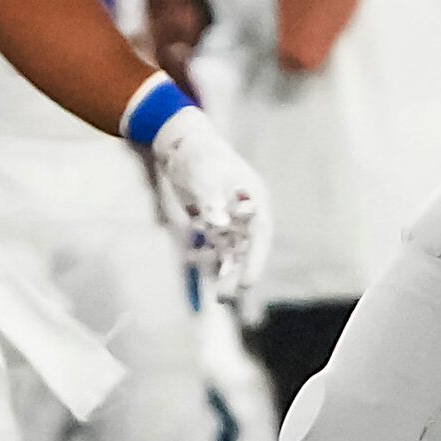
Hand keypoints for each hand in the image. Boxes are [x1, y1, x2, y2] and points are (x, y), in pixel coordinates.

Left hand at [149, 105, 269, 301]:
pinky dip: (207, 257)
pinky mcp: (213, 221)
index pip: (260, 233)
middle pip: (246, 247)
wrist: (180, 143)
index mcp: (253, 197)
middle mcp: (245, 211)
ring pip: (231, 251)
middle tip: (226, 297)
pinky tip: (196, 266)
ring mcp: (230, 217)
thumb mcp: (203, 174)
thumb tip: (220, 225)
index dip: (256, 259)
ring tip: (217, 297)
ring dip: (224, 271)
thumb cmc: (198, 153)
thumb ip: (211, 200)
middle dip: (238, 272)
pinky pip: (214, 246)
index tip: (248, 282)